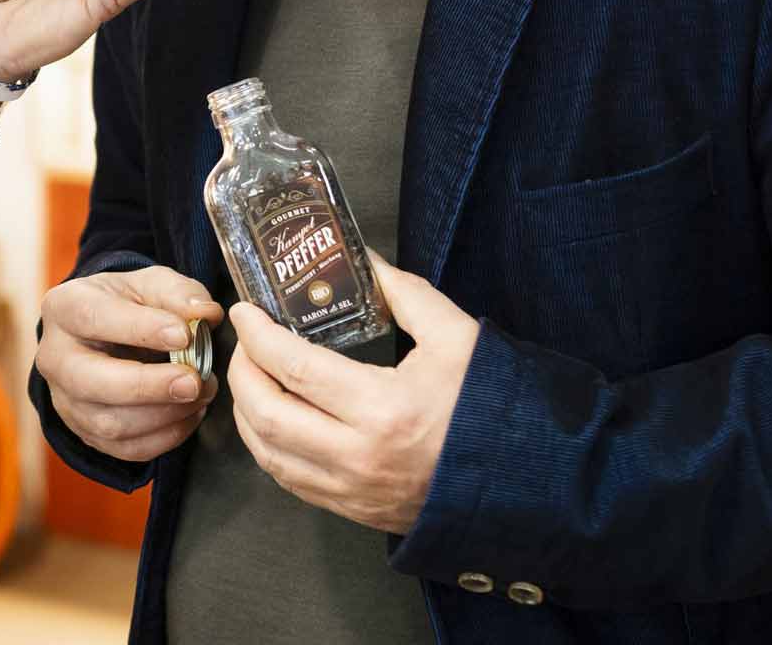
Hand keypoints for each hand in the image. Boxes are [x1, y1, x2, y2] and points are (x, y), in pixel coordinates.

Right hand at [37, 266, 225, 463]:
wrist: (107, 336)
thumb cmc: (128, 305)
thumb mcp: (150, 284)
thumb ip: (179, 293)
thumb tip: (206, 314)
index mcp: (65, 308)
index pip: (93, 318)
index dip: (140, 328)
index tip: (185, 335)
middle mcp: (55, 357)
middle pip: (91, 381)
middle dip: (148, 386)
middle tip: (193, 381)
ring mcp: (66, 400)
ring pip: (110, 423)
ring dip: (164, 414)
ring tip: (201, 393)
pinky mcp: (86, 432)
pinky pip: (126, 449)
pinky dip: (166, 437)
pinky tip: (189, 414)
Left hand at [227, 253, 480, 533]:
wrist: (529, 483)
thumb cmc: (493, 408)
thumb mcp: (456, 338)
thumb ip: (404, 293)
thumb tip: (364, 260)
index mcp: (383, 409)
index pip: (293, 367)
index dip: (258, 336)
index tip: (245, 312)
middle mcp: (359, 457)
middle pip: (266, 414)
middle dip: (242, 373)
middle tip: (247, 343)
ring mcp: (354, 491)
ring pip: (268, 454)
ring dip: (247, 412)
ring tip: (254, 377)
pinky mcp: (356, 511)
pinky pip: (290, 481)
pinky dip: (269, 447)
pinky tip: (275, 419)